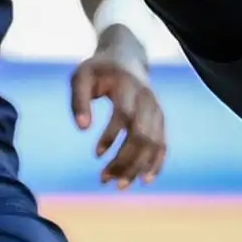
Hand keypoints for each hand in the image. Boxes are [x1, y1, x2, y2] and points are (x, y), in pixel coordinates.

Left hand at [70, 26, 166, 188]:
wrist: (126, 57)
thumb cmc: (98, 69)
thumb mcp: (81, 76)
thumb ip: (78, 100)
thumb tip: (82, 128)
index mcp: (127, 85)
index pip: (123, 115)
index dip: (111, 136)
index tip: (96, 154)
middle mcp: (147, 98)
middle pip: (142, 134)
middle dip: (125, 160)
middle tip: (104, 179)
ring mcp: (157, 108)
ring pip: (154, 143)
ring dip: (138, 167)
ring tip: (119, 185)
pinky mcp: (161, 118)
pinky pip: (163, 144)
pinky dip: (157, 163)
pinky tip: (145, 179)